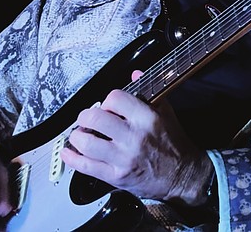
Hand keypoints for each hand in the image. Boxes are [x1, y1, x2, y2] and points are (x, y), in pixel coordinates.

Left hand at [60, 80, 213, 206]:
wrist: (182, 176)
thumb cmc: (174, 144)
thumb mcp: (166, 113)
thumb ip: (148, 93)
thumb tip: (135, 74)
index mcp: (147, 119)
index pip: (115, 98)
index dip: (108, 100)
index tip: (108, 106)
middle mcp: (134, 137)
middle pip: (95, 119)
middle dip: (85, 116)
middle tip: (86, 119)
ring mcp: (123, 158)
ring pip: (86, 143)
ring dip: (76, 136)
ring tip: (79, 135)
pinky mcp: (116, 176)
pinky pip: (86, 166)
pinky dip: (71, 158)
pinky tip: (69, 152)